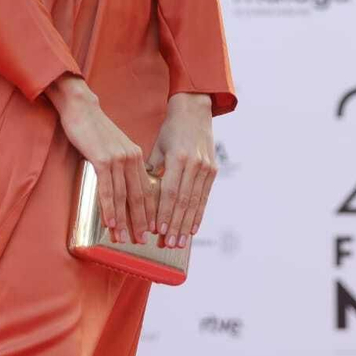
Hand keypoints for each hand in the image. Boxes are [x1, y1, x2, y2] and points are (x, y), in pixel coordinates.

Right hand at [46, 75, 149, 243]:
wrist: (80, 108)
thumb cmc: (93, 129)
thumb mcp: (114, 147)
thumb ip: (121, 164)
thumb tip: (121, 186)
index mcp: (136, 156)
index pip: (146, 189)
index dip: (149, 212)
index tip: (150, 229)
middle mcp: (131, 157)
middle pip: (138, 196)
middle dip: (140, 222)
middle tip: (140, 241)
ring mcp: (118, 158)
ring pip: (123, 196)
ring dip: (123, 221)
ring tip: (124, 239)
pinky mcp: (103, 159)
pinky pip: (107, 189)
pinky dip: (110, 208)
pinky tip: (110, 223)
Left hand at [146, 93, 215, 249]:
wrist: (195, 111)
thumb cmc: (171, 130)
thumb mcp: (158, 147)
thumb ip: (153, 170)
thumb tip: (142, 194)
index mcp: (178, 158)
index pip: (170, 192)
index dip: (165, 213)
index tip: (159, 230)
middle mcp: (195, 164)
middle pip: (184, 201)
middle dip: (176, 225)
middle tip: (169, 244)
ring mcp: (206, 168)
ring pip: (195, 202)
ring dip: (187, 225)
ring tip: (180, 242)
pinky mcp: (213, 170)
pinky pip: (205, 197)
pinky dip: (198, 214)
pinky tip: (193, 228)